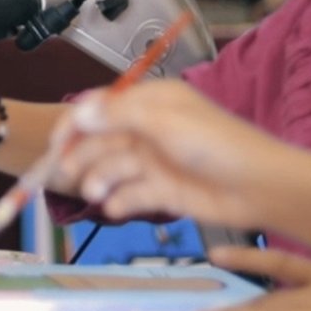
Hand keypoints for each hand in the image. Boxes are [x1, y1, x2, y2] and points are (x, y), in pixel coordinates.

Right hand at [49, 80, 298, 226]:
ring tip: (96, 194)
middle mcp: (148, 129)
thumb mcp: (162, 120)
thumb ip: (117, 115)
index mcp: (150, 103)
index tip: (53, 144)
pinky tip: (115, 208)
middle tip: (67, 174)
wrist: (257, 187)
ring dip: (99, 180)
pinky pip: (130, 195)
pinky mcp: (162, 192)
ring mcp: (155, 162)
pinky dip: (119, 201)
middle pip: (101, 140)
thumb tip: (78, 112)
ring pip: (113, 169)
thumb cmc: (213, 144)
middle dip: (82, 156)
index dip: (75, 123)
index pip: (101, 107)